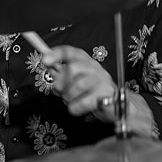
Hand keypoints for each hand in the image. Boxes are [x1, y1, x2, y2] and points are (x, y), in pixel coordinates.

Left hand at [42, 45, 157, 136]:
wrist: (116, 107)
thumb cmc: (93, 94)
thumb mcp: (75, 83)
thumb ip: (62, 76)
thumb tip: (50, 69)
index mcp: (86, 62)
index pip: (71, 52)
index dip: (57, 54)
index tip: (45, 60)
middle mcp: (95, 68)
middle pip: (73, 68)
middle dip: (60, 82)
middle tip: (59, 91)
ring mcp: (102, 81)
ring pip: (78, 85)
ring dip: (68, 97)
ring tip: (69, 101)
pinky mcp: (107, 95)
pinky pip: (85, 101)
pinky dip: (75, 107)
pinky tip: (76, 108)